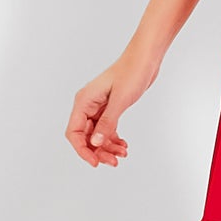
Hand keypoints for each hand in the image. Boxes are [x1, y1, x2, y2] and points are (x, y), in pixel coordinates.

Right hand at [66, 49, 158, 168]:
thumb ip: (107, 123)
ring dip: (107, 147)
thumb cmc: (132, 72)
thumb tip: (96, 143)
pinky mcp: (109, 107)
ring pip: (97, 134)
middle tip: (113, 162)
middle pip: (86, 136)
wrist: (145, 58)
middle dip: (98, 151)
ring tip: (122, 154)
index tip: (95, 162)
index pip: (74, 132)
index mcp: (84, 101)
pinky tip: (123, 146)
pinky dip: (113, 139)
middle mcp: (87, 104)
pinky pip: (106, 128)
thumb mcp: (120, 100)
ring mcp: (98, 106)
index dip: (82, 150)